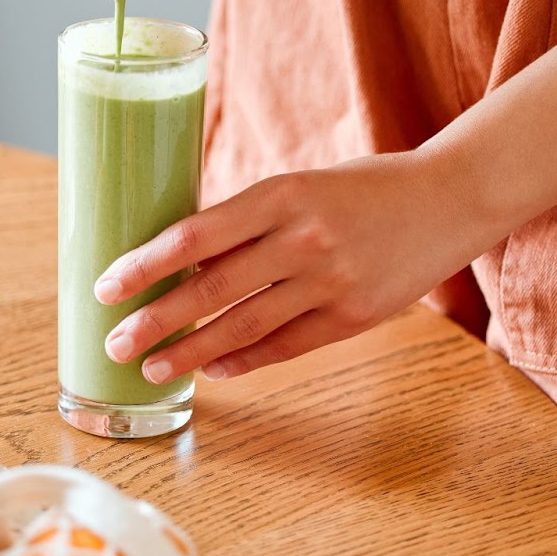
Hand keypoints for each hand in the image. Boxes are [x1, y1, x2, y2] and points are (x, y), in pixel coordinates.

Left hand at [95, 149, 494, 383]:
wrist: (449, 197)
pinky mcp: (355, 315)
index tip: (107, 285)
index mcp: (281, 194)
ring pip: (244, 326)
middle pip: (210, 288)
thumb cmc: (363, 188)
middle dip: (155, 320)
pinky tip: (215, 370)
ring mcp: (331, 281)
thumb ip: (249, 221)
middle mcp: (303, 238)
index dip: (146, 265)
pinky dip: (246, 359)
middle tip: (114, 343)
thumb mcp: (301, 186)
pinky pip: (287, 346)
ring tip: (153, 367)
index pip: (195, 234)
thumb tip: (182, 263)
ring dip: (192, 352)